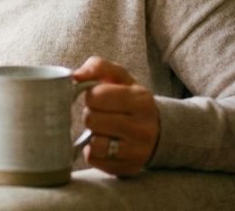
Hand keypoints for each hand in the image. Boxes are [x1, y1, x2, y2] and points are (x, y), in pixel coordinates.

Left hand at [73, 56, 159, 176]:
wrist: (159, 130)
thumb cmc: (131, 99)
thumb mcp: (120, 77)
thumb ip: (97, 66)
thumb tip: (76, 75)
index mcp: (141, 99)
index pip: (96, 95)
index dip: (91, 95)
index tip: (99, 97)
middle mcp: (142, 127)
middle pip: (91, 120)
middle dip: (91, 114)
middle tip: (102, 114)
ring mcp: (138, 151)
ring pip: (94, 144)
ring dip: (92, 135)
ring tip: (103, 129)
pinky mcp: (129, 168)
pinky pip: (95, 161)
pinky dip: (94, 151)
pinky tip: (105, 143)